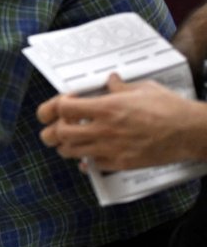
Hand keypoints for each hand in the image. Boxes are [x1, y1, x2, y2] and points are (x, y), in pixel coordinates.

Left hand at [38, 73, 206, 170]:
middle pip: (60, 133)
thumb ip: (120, 86)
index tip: (67, 102)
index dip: (58, 105)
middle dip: (54, 128)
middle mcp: (104, 129)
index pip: (63, 108)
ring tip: (72, 139)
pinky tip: (91, 153)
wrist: (191, 132)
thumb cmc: (169, 108)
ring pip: (70, 152)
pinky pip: (92, 165)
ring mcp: (111, 149)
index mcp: (107, 108)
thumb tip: (110, 80)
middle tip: (61, 125)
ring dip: (66, 145)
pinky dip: (86, 160)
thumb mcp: (143, 88)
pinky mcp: (121, 164)